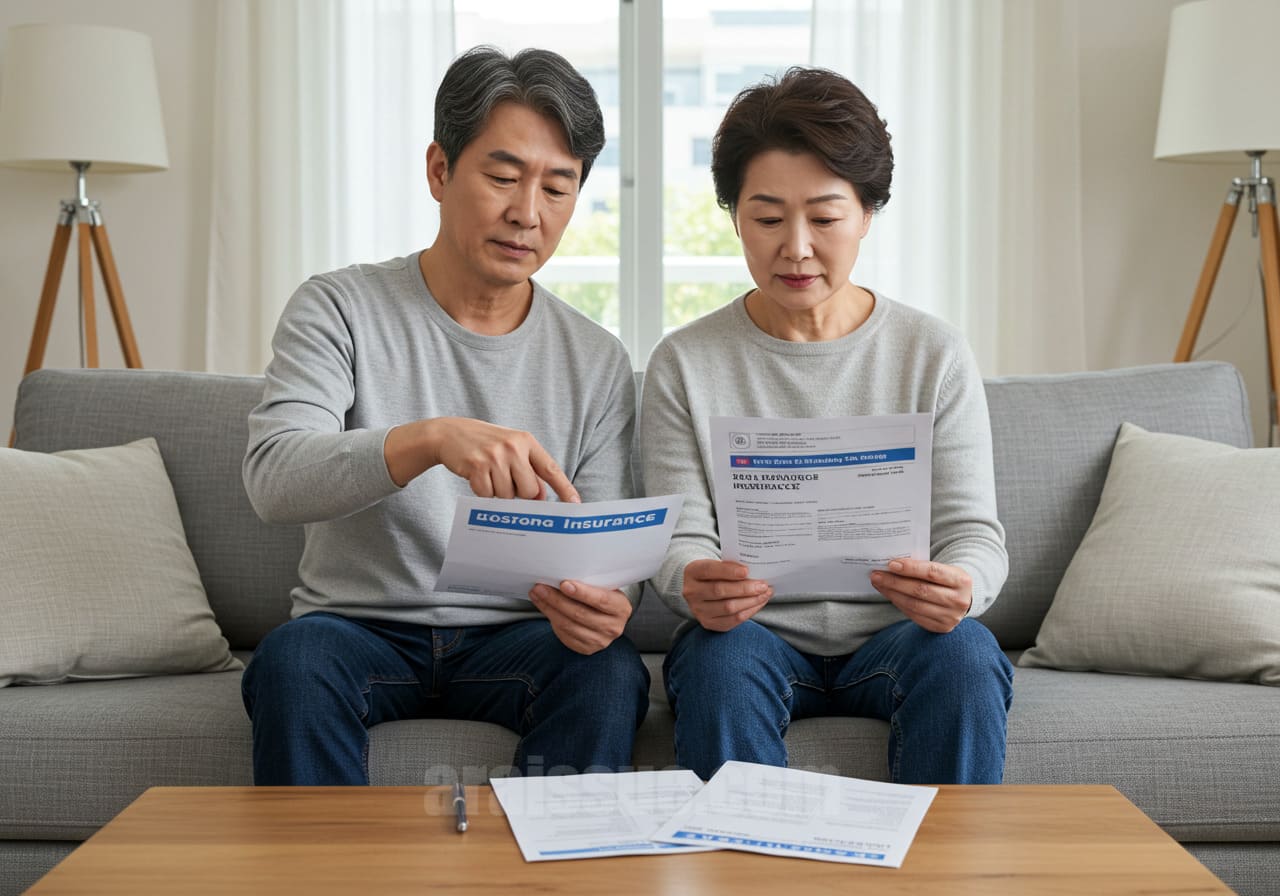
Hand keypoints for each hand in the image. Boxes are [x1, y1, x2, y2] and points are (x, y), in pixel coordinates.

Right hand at [385, 417, 578, 501]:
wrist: (450, 433)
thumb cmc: (485, 444)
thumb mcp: (511, 449)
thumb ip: (528, 470)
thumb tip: (541, 497)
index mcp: (526, 441)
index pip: (550, 469)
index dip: (564, 488)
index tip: (575, 504)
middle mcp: (513, 447)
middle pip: (528, 491)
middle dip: (518, 493)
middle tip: (504, 480)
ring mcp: (495, 456)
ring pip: (507, 496)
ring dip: (497, 492)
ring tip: (488, 474)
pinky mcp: (477, 466)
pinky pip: (487, 495)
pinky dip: (482, 492)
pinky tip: (476, 477)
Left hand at [529, 580, 632, 654]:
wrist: (606, 618)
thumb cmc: (602, 597)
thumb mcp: (604, 588)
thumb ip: (590, 584)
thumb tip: (561, 574)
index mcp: (621, 608)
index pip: (601, 600)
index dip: (582, 593)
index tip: (563, 584)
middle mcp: (613, 627)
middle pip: (580, 614)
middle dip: (557, 599)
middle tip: (540, 587)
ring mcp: (600, 641)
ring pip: (569, 625)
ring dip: (549, 609)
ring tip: (538, 595)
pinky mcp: (586, 649)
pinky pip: (564, 635)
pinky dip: (551, 619)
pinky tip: (544, 607)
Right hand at [682, 559, 772, 631]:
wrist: (701, 590)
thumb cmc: (714, 574)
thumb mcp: (716, 564)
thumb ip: (730, 566)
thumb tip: (754, 572)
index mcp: (692, 572)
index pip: (709, 570)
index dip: (729, 571)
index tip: (747, 570)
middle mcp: (692, 592)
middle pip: (720, 590)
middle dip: (745, 588)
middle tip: (763, 585)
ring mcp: (698, 610)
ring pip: (728, 607)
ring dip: (751, 601)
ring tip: (765, 593)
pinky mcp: (708, 623)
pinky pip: (733, 620)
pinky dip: (749, 611)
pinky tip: (759, 603)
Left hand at [870, 558, 972, 632]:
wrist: (963, 600)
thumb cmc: (947, 580)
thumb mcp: (945, 569)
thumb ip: (923, 567)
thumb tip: (892, 564)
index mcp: (961, 580)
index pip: (932, 572)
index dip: (910, 568)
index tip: (891, 564)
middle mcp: (958, 600)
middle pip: (921, 590)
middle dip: (895, 582)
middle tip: (876, 575)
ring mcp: (950, 617)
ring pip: (914, 605)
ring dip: (893, 593)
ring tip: (879, 584)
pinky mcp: (940, 627)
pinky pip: (914, 615)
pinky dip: (899, 603)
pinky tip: (890, 595)